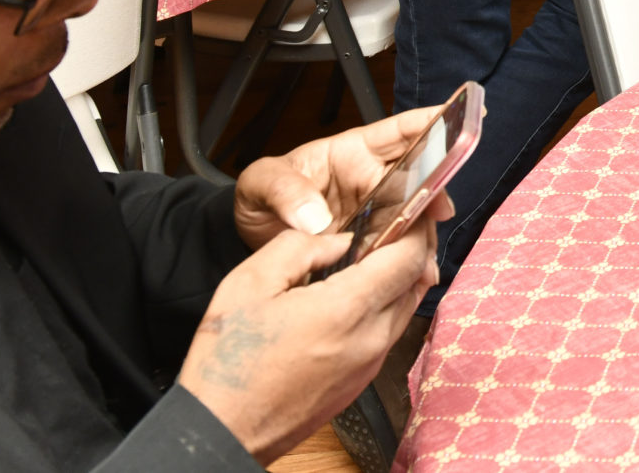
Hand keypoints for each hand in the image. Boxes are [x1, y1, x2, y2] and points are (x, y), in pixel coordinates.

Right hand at [176, 214, 443, 461]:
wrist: (221, 432)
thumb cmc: (228, 362)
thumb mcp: (249, 284)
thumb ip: (300, 247)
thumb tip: (340, 240)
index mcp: (346, 310)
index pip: (408, 257)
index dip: (416, 225)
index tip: (411, 207)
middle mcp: (370, 340)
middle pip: (416, 281)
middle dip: (413, 247)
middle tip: (397, 224)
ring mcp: (369, 365)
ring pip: (406, 307)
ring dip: (401, 277)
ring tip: (375, 256)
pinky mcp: (360, 382)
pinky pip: (389, 332)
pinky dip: (386, 305)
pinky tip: (357, 296)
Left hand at [233, 104, 444, 251]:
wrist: (250, 240)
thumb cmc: (258, 198)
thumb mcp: (260, 183)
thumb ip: (284, 192)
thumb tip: (314, 215)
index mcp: (350, 153)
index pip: (397, 132)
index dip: (431, 122)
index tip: (461, 117)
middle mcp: (371, 180)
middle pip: (417, 178)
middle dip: (434, 190)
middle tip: (439, 210)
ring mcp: (375, 213)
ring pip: (414, 217)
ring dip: (422, 235)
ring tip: (422, 258)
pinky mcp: (372, 244)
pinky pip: (399, 248)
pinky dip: (409, 262)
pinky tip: (414, 275)